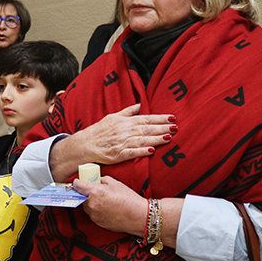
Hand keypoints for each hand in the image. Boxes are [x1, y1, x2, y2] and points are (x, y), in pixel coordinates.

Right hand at [51, 104, 175, 181]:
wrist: (85, 144)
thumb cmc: (100, 130)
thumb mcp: (113, 116)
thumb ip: (128, 112)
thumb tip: (139, 105)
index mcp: (125, 122)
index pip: (146, 118)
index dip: (160, 118)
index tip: (172, 118)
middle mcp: (125, 131)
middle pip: (146, 129)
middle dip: (162, 127)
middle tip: (175, 127)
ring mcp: (122, 143)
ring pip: (142, 140)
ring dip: (156, 139)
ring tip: (169, 137)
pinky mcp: (118, 154)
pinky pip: (132, 153)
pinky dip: (142, 151)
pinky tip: (152, 151)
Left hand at [69, 176, 147, 235]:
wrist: (138, 216)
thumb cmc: (128, 199)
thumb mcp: (115, 183)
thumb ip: (102, 180)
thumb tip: (97, 181)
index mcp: (94, 192)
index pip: (77, 186)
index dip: (77, 183)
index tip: (77, 182)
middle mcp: (91, 204)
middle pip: (81, 197)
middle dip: (86, 193)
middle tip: (95, 191)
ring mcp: (93, 215)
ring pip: (87, 206)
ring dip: (91, 203)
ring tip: (104, 201)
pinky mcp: (97, 222)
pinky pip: (93, 214)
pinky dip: (96, 211)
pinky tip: (107, 209)